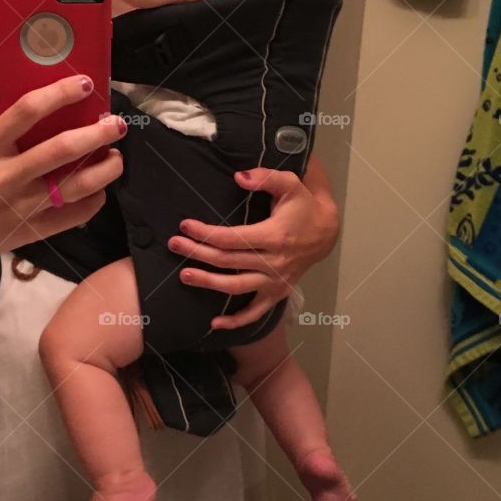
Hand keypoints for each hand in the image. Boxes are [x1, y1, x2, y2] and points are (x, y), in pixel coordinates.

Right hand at [0, 75, 126, 258]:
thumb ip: (12, 133)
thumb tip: (63, 109)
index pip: (27, 111)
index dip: (61, 94)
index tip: (86, 84)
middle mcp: (4, 176)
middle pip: (62, 149)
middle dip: (97, 133)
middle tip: (116, 124)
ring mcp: (21, 207)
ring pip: (77, 185)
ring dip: (105, 169)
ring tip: (116, 157)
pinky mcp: (35, 230)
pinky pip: (75, 214)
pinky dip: (95, 199)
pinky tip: (100, 188)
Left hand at [167, 168, 335, 330]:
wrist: (326, 232)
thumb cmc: (302, 205)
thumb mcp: (290, 184)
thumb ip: (265, 178)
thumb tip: (238, 176)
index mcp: (274, 235)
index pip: (232, 238)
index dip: (205, 233)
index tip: (185, 225)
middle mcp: (274, 262)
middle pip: (228, 261)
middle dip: (198, 253)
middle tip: (174, 244)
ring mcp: (275, 281)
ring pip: (237, 286)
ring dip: (208, 283)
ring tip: (184, 276)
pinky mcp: (277, 293)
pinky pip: (256, 312)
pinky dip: (237, 321)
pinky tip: (215, 324)